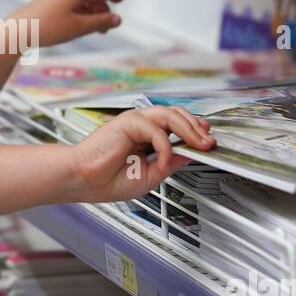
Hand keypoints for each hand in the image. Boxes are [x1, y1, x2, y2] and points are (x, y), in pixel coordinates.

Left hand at [8, 0, 123, 50]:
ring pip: (80, 1)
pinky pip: (70, 4)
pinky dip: (79, 14)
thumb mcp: (79, 27)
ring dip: (91, 14)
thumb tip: (118, 19)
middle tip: (108, 27)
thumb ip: (100, 22)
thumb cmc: (49, 28)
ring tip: (95, 30)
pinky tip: (79, 26)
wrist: (18, 30)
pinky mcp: (48, 2)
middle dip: (102, 10)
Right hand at [71, 106, 214, 203]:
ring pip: (170, 115)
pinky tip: (164, 160)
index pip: (176, 125)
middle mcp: (142, 126)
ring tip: (200, 144)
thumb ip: (171, 162)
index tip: (209, 140)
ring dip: (189, 129)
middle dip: (197, 128)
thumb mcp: (151, 175)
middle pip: (177, 115)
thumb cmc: (108, 181)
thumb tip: (190, 153)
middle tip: (210, 142)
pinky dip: (165, 146)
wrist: (85, 181)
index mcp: (146, 137)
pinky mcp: (127, 122)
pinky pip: (156, 129)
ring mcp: (135, 122)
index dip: (194, 129)